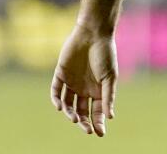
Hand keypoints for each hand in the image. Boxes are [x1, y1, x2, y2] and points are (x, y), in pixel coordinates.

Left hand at [50, 22, 117, 136]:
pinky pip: (56, 91)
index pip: (96, 111)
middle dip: (84, 122)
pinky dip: (56, 100)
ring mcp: (71, 82)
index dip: (97, 123)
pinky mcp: (60, 74)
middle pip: (81, 111)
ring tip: (74, 118)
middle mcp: (84, 89)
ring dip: (70, 113)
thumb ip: (108, 96)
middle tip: (86, 129)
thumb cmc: (105, 54)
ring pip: (67, 104)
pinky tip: (60, 107)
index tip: (99, 133)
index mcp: (97, 90)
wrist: (93, 33)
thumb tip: (110, 117)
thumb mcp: (110, 77)